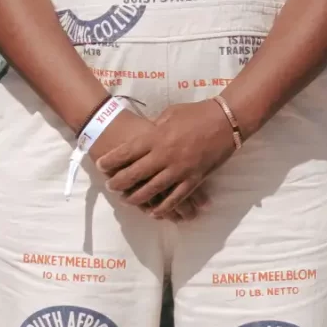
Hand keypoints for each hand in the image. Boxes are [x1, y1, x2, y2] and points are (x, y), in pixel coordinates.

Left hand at [93, 100, 237, 219]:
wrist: (226, 121)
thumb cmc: (196, 113)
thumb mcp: (169, 114)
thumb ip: (154, 128)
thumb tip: (144, 136)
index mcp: (156, 136)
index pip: (127, 152)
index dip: (111, 161)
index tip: (100, 165)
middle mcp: (164, 155)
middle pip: (134, 174)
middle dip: (118, 182)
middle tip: (110, 186)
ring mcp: (179, 170)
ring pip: (151, 190)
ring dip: (135, 197)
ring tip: (126, 200)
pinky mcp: (194, 180)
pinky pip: (175, 199)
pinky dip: (163, 208)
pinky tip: (153, 213)